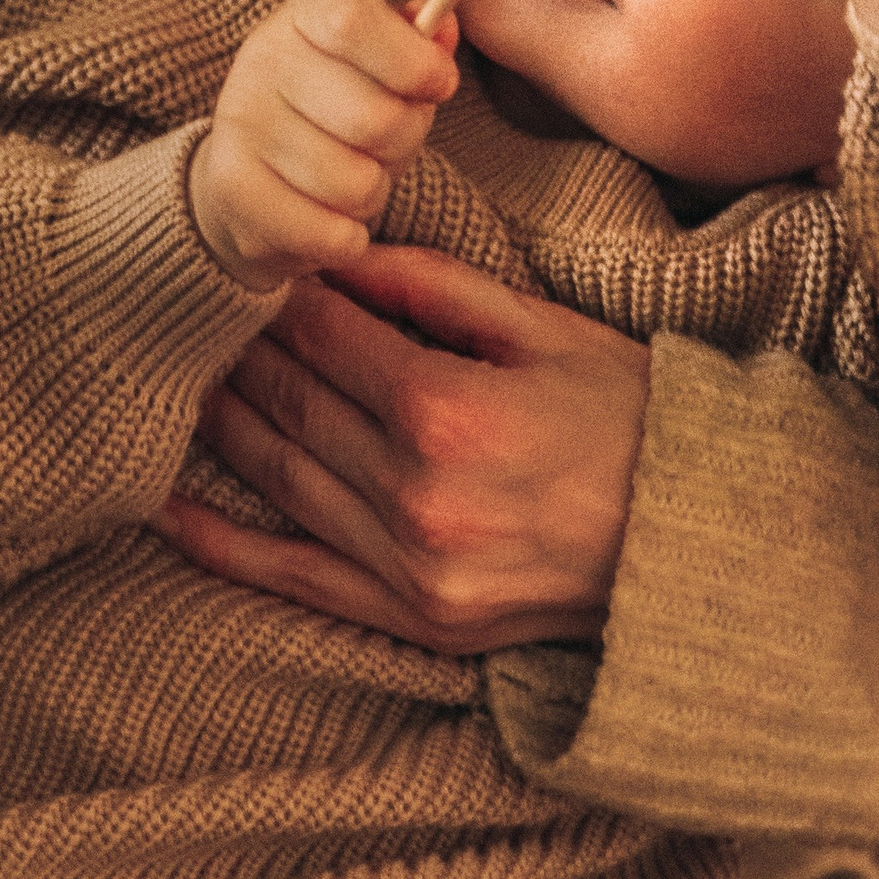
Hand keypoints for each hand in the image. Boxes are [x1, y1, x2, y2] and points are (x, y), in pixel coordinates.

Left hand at [154, 242, 648, 652]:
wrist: (708, 546)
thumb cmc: (633, 418)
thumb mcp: (541, 327)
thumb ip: (433, 288)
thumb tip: (341, 256)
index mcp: (446, 410)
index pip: (323, 337)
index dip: (278, 296)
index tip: (253, 260)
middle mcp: (414, 496)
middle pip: (292, 403)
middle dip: (243, 348)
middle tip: (204, 307)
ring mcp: (411, 570)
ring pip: (282, 478)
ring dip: (226, 422)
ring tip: (183, 375)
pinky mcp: (415, 622)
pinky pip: (296, 579)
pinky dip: (225, 544)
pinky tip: (170, 508)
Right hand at [190, 0, 458, 292]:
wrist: (251, 171)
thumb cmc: (336, 106)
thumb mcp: (377, 61)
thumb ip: (416, 42)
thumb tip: (444, 25)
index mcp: (303, 18)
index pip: (355, 24)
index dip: (414, 61)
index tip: (439, 84)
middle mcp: (263, 62)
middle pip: (377, 119)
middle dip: (404, 143)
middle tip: (389, 144)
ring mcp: (241, 124)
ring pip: (358, 184)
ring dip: (373, 192)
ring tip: (354, 177)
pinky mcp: (233, 188)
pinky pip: (330, 234)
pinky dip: (347, 237)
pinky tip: (331, 217)